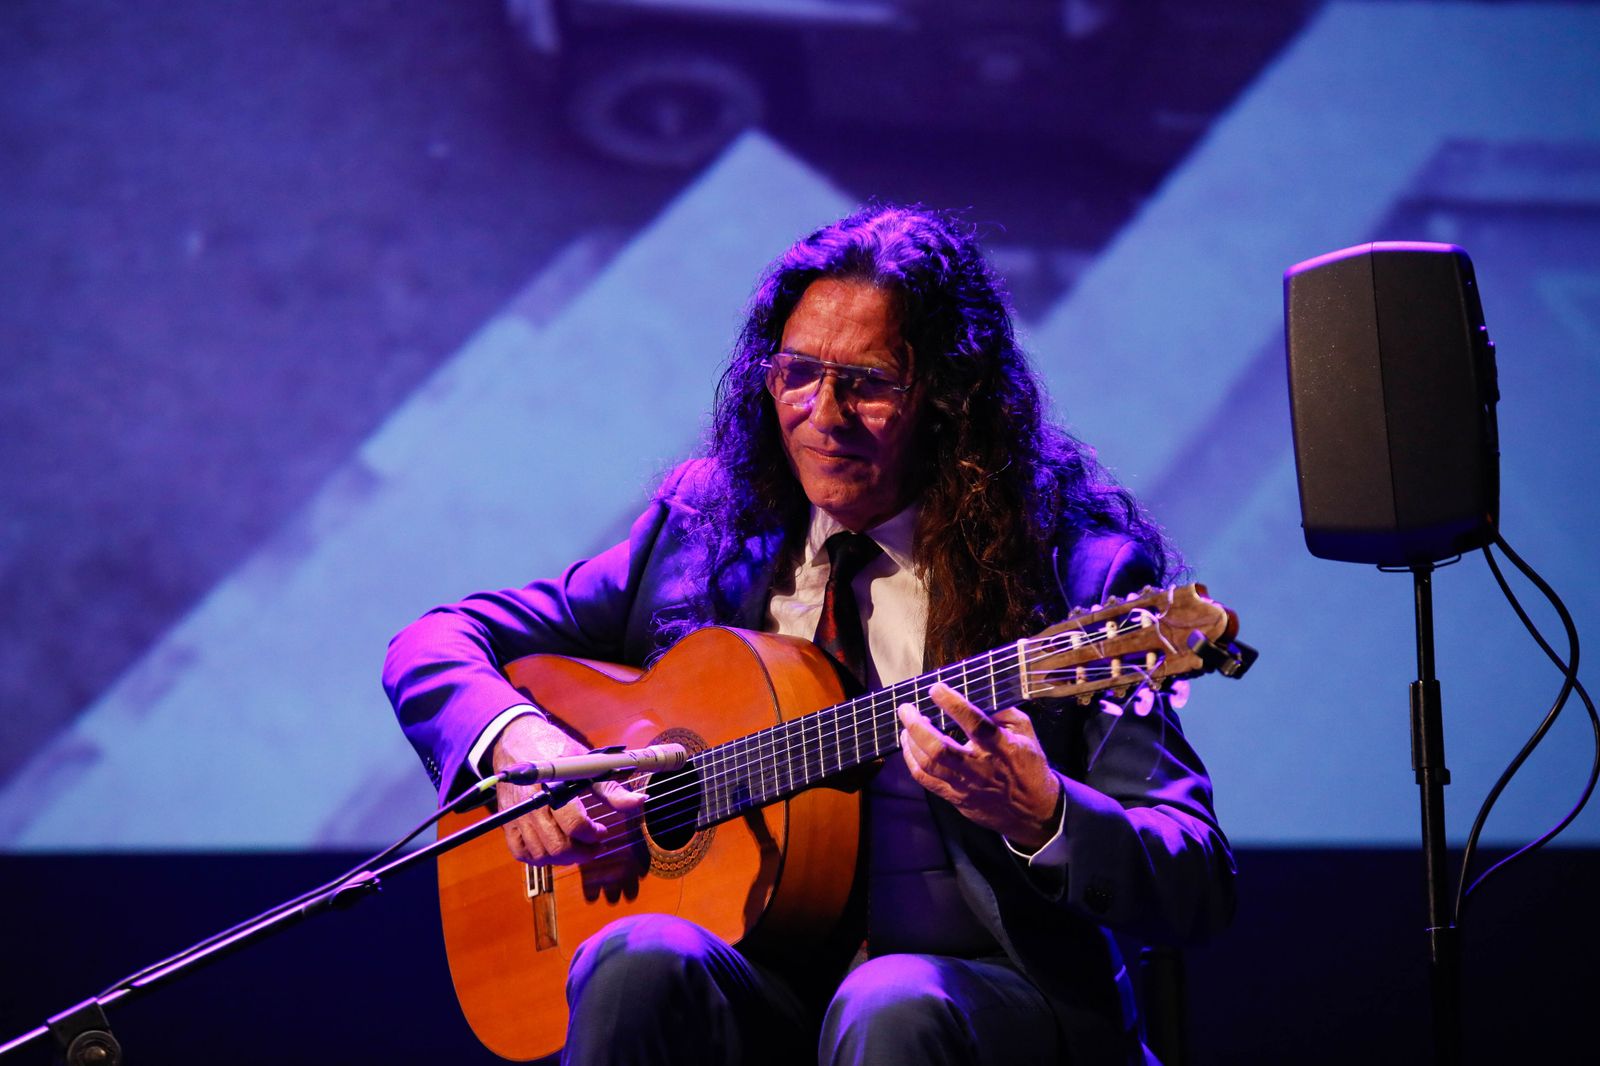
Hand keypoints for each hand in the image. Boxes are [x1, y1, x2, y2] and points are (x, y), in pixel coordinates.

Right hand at [492, 714, 646, 865]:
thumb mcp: (586, 763)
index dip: (594, 835)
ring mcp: (517, 814)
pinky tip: (554, 848)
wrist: (517, 739)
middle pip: (557, 846)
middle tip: (594, 846)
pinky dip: (539, 858)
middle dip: (582, 853)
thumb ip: (612, 788)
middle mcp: (533, 803)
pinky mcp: (507, 820)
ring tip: (578, 848)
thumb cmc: (555, 749)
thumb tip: (640, 802)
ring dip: (564, 858)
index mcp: (554, 785)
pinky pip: (521, 852)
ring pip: (541, 854)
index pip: (575, 825)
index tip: (602, 832)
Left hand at [898, 682, 1062, 849]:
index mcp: (1002, 748)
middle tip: (906, 708)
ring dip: (911, 742)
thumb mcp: (1026, 733)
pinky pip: (926, 781)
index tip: (935, 689)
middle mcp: (980, 768)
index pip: (975, 724)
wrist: (1032, 811)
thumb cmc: (1028, 765)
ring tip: (906, 725)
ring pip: (929, 765)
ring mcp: (965, 786)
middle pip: (941, 749)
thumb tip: (978, 694)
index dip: (953, 705)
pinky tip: (909, 746)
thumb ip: (1004, 712)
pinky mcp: (956, 798)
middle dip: (917, 726)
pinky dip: (911, 761)